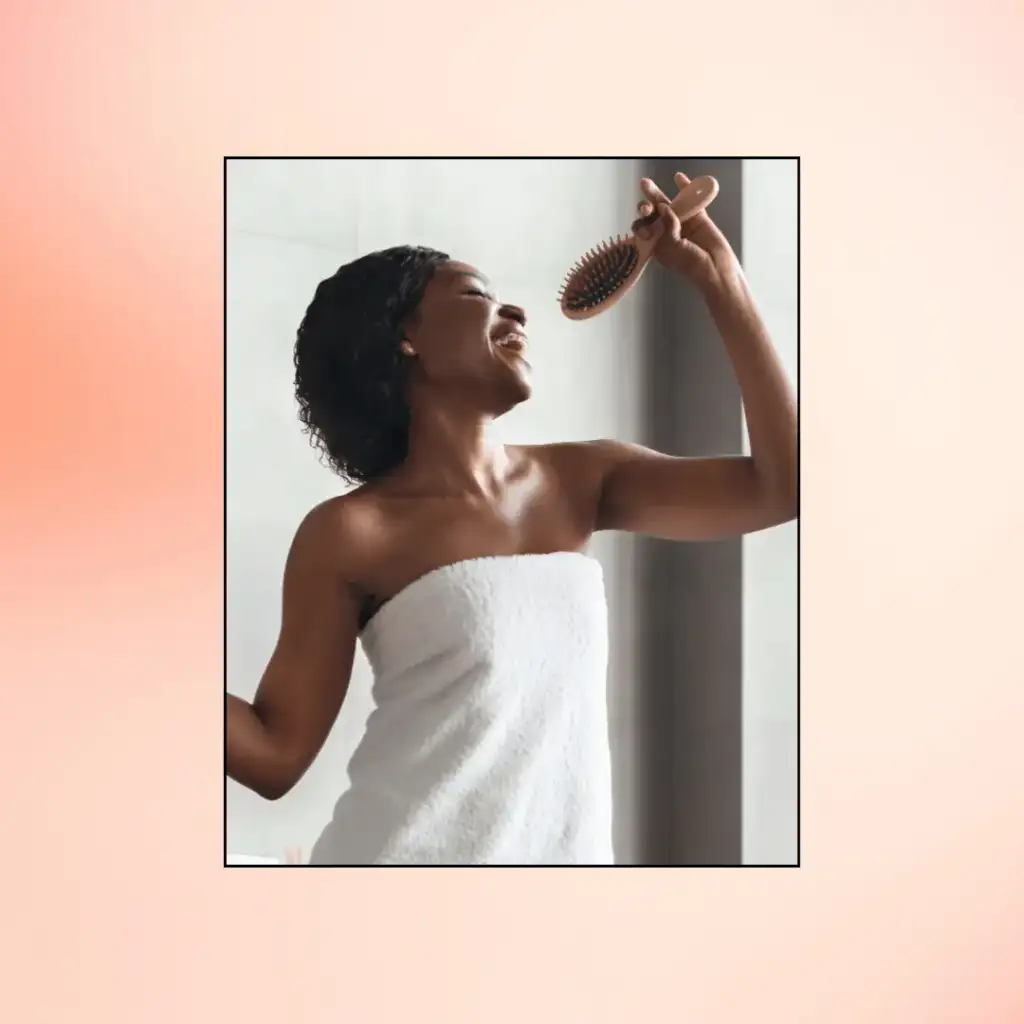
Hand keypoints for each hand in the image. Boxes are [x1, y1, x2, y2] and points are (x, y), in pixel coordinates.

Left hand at [631, 172, 740, 292]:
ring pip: (668, 205)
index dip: (640, 223)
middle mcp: (667, 233)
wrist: (716, 269)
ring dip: (656, 194)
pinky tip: (678, 177)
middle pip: (652, 215)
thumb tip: (663, 206)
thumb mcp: (673, 248)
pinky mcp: (698, 217)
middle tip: (644, 206)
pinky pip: (690, 200)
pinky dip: (685, 188)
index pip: (643, 229)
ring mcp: (682, 224)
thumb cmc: (691, 265)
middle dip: (645, 207)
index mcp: (657, 245)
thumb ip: (668, 227)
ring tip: (645, 184)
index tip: (642, 223)